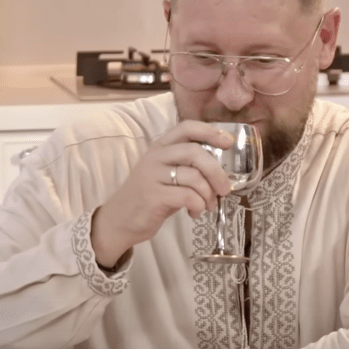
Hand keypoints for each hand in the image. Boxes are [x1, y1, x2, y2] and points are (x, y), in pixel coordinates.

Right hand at [90, 120, 234, 267]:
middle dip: (217, 172)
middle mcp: (155, 157)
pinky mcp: (153, 196)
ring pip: (194, 177)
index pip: (187, 127)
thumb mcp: (167, 174)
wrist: (119, 220)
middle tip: (225, 188)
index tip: (229, 143)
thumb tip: (223, 170)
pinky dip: (198, 206)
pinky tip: (194, 212)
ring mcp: (152, 176)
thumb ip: (188, 166)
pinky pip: (188, 196)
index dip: (211, 132)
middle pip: (195, 152)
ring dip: (208, 195)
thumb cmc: (151, 196)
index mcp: (160, 147)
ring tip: (207, 206)